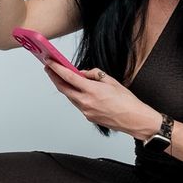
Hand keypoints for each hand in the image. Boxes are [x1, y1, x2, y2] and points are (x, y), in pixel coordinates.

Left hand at [43, 60, 157, 136]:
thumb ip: (94, 75)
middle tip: (48, 68)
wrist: (134, 119)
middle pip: (64, 88)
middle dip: (54, 77)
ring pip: (70, 96)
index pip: (69, 77)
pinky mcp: (88, 116)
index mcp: (92, 91)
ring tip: (60, 77)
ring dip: (64, 86)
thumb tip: (82, 73)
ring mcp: (85, 111)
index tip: (49, 62)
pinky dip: (74, 95)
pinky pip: (77, 103)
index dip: (57, 68)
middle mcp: (86, 102)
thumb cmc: (126, 101)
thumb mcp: (111, 81)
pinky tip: (75, 90)